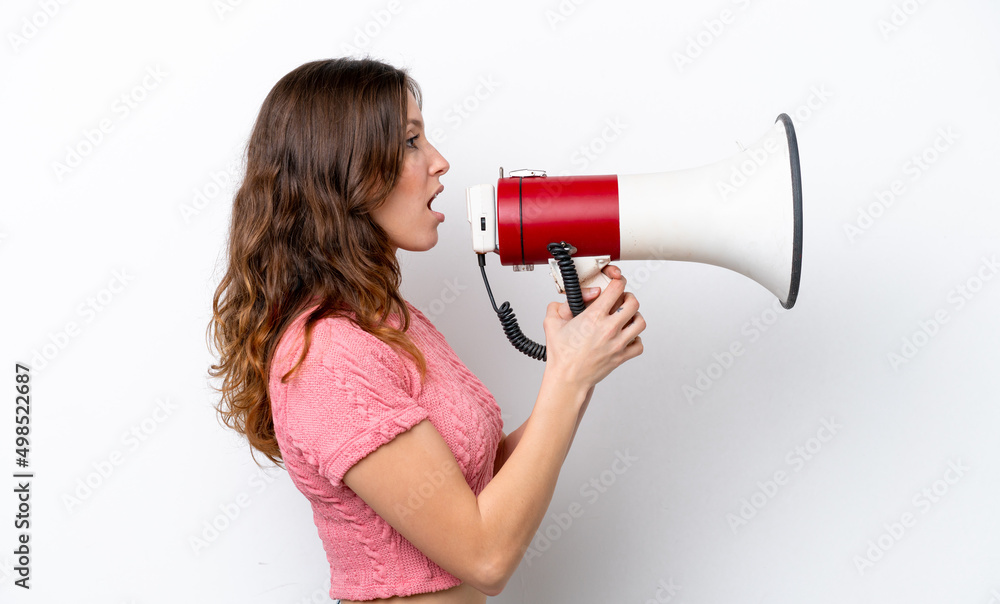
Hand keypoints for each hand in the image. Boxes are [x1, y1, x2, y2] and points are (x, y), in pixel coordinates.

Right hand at [542, 265, 644, 389]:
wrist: (567, 378)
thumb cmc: (561, 355)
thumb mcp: (551, 324)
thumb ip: (556, 307)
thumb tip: (563, 301)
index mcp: (594, 317)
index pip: (616, 289)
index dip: (617, 283)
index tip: (615, 285)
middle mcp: (609, 328)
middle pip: (634, 303)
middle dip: (628, 298)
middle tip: (622, 301)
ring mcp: (618, 343)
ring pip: (640, 322)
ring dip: (635, 318)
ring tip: (626, 319)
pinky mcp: (621, 357)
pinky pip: (639, 345)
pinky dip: (635, 340)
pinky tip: (626, 338)